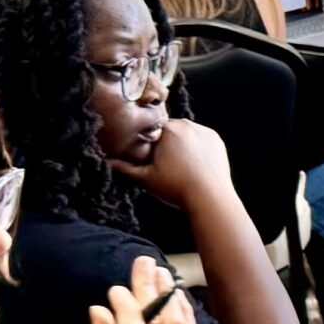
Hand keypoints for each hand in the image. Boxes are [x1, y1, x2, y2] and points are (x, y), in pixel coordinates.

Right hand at [105, 118, 232, 210]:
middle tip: (167, 164)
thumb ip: (125, 168)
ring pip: (186, 133)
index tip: (153, 159)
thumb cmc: (176, 188)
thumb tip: (106, 162)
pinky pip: (202, 138)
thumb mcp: (146, 179)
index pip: (152, 129)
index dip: (150, 143)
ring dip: (182, 143)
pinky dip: (198, 147)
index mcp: (167, 129)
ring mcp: (204, 131)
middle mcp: (187, 124)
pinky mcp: (217, 139)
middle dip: (166, 142)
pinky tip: (195, 163)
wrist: (210, 198)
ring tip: (182, 165)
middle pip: (170, 130)